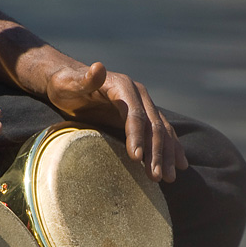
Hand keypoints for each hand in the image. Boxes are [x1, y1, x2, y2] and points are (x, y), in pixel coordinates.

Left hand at [46, 62, 187, 181]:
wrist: (70, 82)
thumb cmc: (65, 84)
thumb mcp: (69, 82)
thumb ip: (84, 79)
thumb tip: (98, 67)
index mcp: (122, 87)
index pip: (135, 113)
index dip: (137, 135)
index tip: (136, 158)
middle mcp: (138, 95)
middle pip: (152, 125)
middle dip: (155, 152)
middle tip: (155, 177)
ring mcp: (143, 106)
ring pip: (162, 131)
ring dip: (166, 155)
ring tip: (168, 179)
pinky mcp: (143, 117)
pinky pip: (162, 133)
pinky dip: (172, 149)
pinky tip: (180, 165)